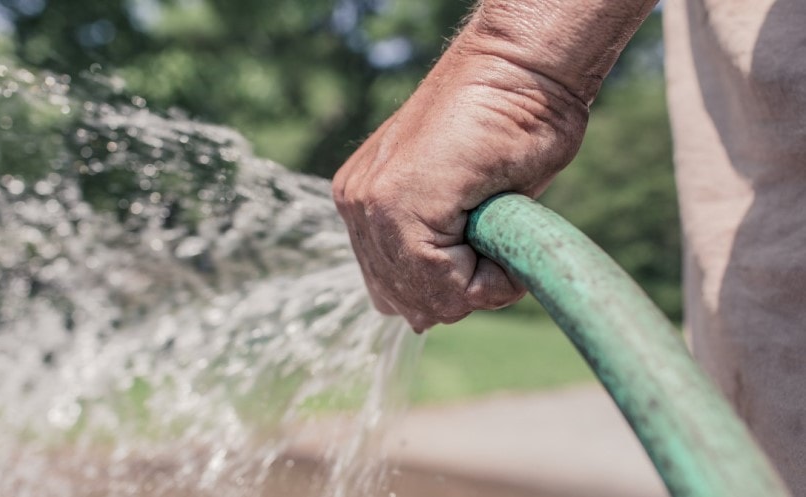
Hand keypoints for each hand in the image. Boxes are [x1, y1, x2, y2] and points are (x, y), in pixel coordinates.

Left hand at [332, 26, 588, 331]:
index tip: (488, 247)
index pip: (396, 291)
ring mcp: (369, 204)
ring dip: (476, 284)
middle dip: (460, 291)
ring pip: (424, 299)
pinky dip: (488, 279)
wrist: (522, 71)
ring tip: (499, 232)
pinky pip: (442, 284)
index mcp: (366, 205)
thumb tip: (419, 319)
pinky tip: (502, 233)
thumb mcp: (465, 207)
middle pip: (406, 302)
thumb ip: (436, 253)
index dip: (453, 289)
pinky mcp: (394, 203)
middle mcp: (357, 206)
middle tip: (495, 242)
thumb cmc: (509, 128)